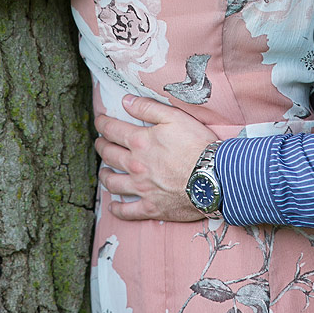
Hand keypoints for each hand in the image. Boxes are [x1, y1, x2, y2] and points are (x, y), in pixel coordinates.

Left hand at [94, 95, 216, 221]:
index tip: (99, 121)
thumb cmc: (197, 144)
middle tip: (99, 143)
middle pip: (109, 155)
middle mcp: (136, 165)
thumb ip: (147, 108)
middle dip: (101, 146)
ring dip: (104, 176)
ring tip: (103, 171)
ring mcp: (142, 188)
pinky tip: (113, 207)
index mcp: (140, 142)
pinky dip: (117, 209)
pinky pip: (127, 211)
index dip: (102, 124)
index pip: (112, 130)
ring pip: (113, 183)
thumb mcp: (174, 117)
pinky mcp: (151, 207)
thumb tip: (125, 101)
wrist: (214, 176)